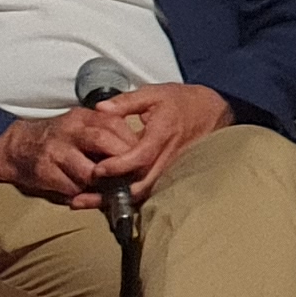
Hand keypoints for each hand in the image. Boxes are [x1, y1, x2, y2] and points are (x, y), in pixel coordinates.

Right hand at [0, 104, 139, 207]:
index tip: (142, 160)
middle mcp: (69, 130)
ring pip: (89, 171)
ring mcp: (55, 151)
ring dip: (101, 184)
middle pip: (104, 142)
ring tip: (105, 189)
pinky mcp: (44, 171)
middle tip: (129, 178)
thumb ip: (108, 132)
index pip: (116, 126)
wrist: (18, 147)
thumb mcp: (82, 125)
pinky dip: (81, 194)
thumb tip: (140, 150)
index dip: (133, 145)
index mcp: (84, 117)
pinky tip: (82, 193)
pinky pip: (72, 188)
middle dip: (121, 164)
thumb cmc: (60, 139)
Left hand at [84, 82, 229, 198]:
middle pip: (141, 183)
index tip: (98, 170)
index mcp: (163, 134)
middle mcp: (168, 156)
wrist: (212, 112)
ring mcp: (172, 170)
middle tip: (83, 197)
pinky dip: (127, 197)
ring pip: (145, 192)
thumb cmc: (181, 102)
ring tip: (88, 202)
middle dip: (111, 194)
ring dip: (116, 201)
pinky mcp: (171, 177)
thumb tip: (100, 108)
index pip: (140, 156)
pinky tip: (106, 200)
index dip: (119, 165)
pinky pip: (150, 191)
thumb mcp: (154, 94)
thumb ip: (126, 101)